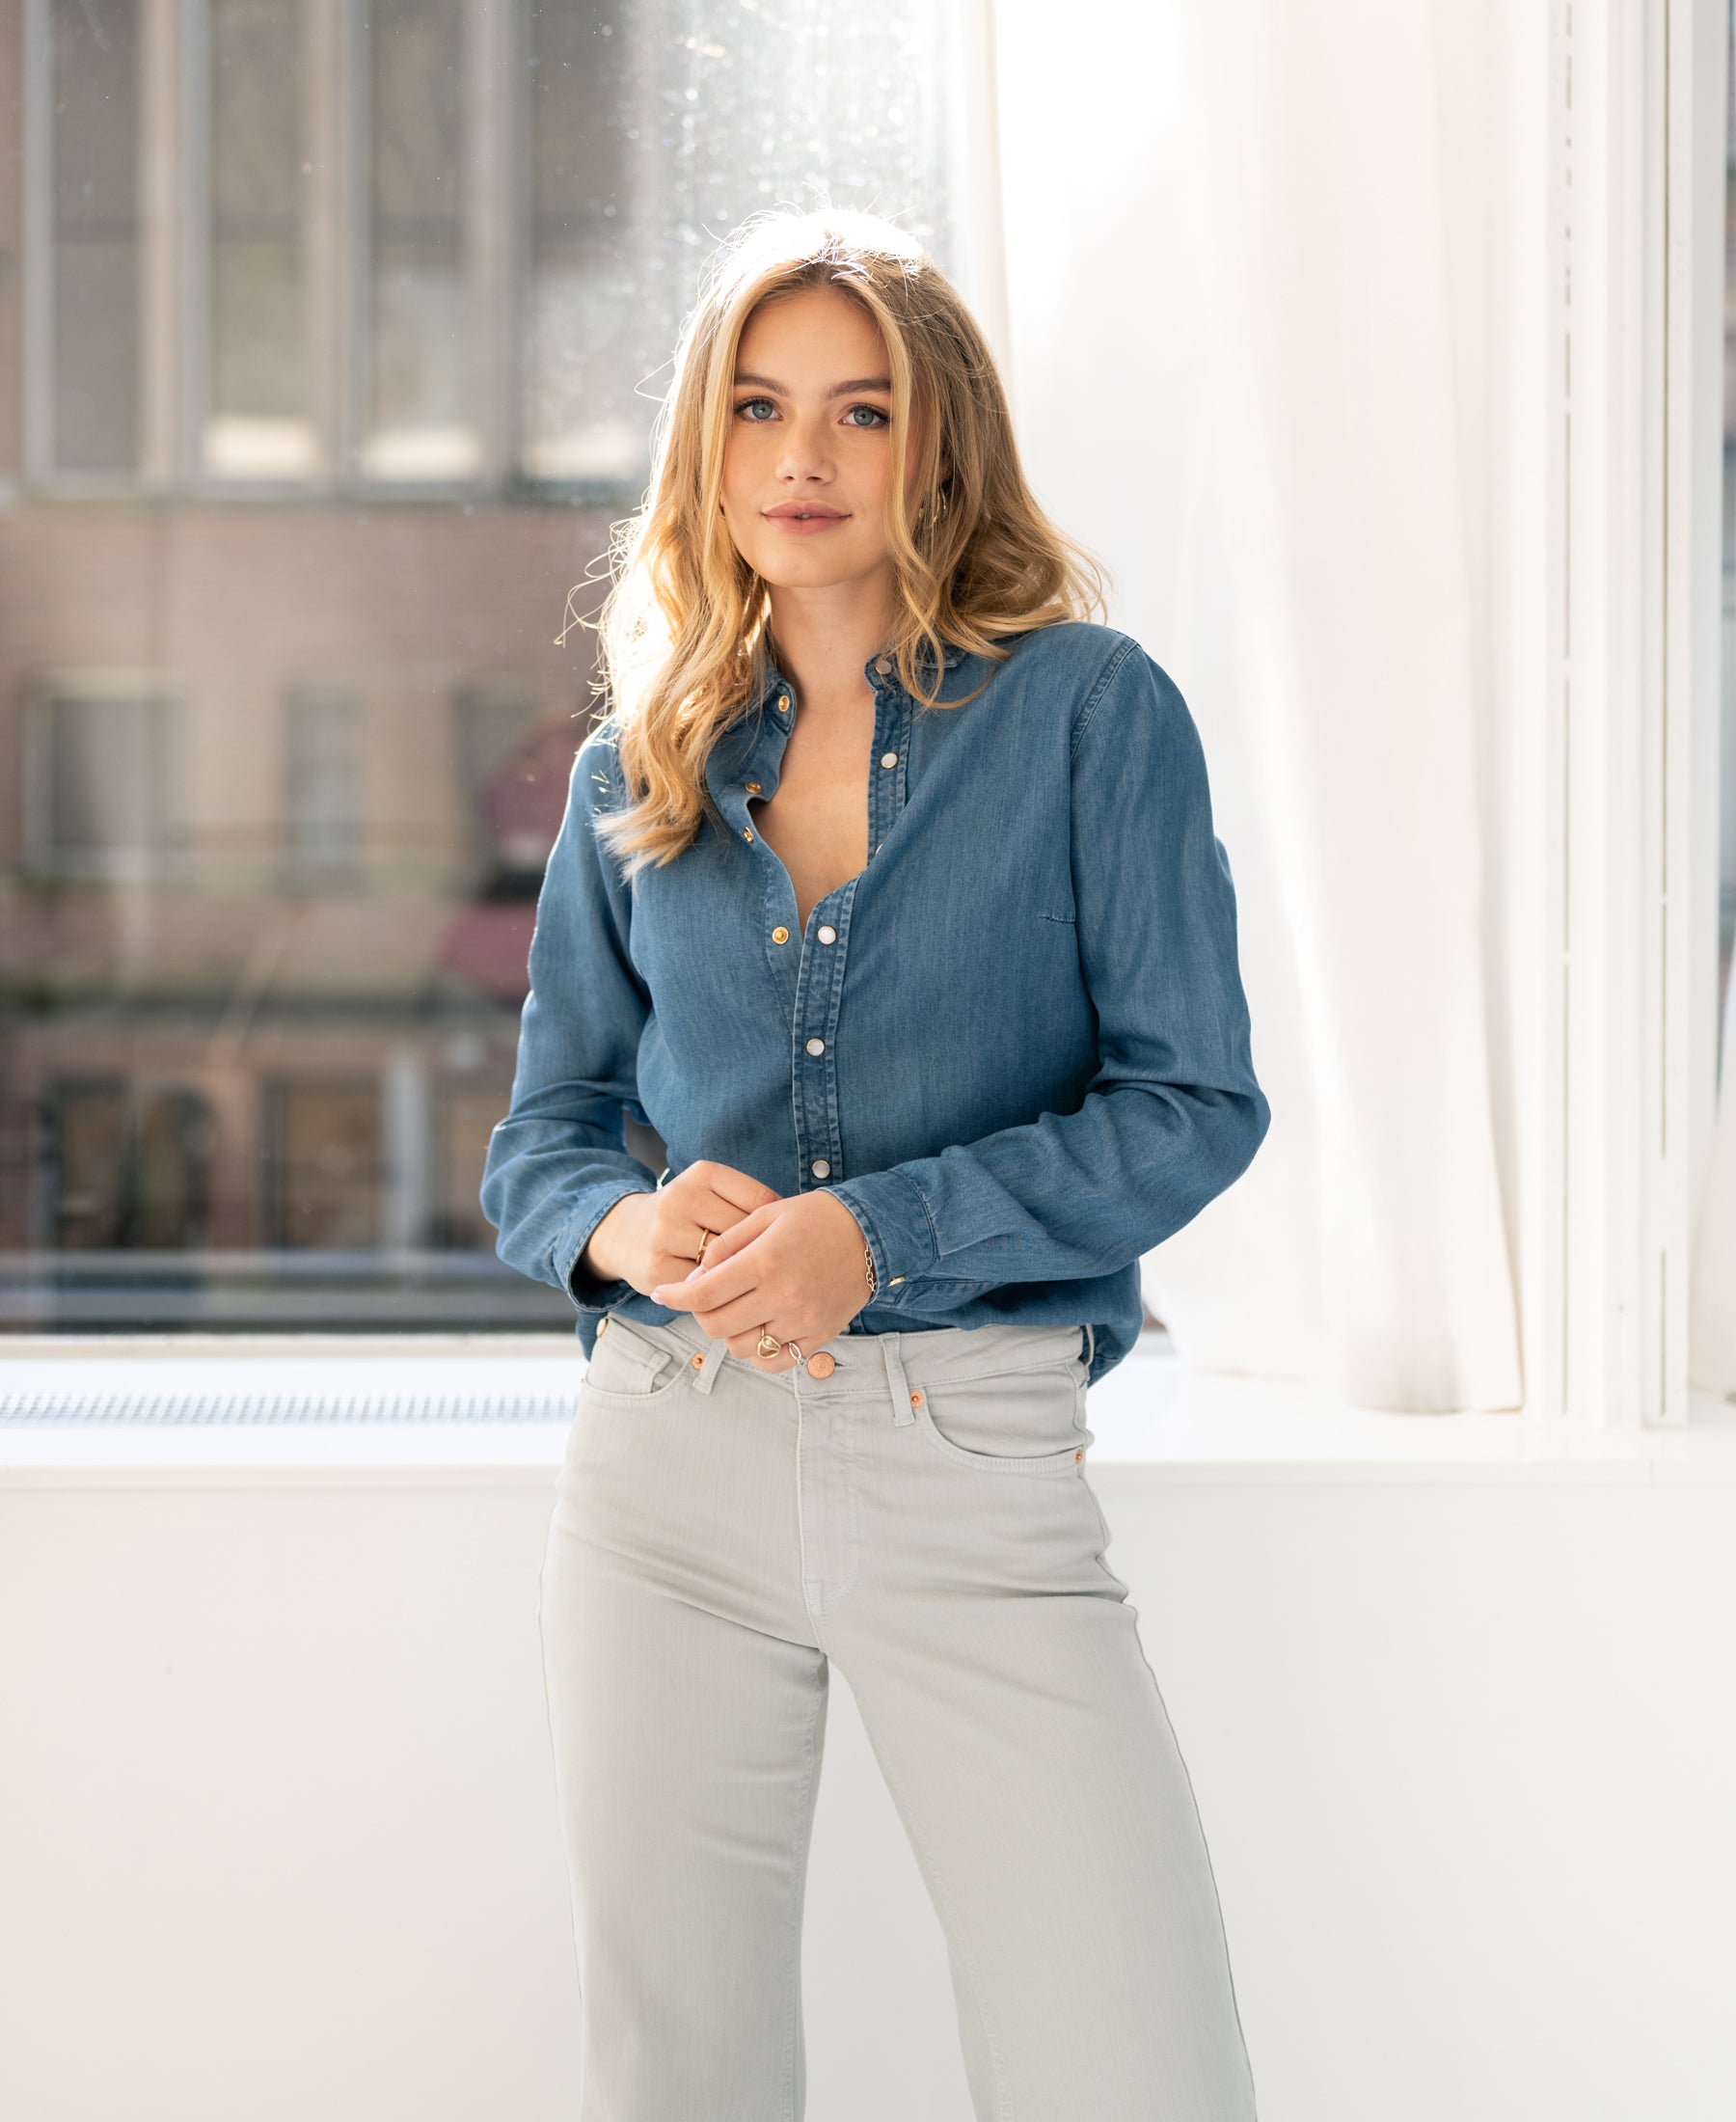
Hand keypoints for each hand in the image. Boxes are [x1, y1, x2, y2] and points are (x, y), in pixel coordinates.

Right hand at [581, 1160, 780, 1297]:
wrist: (626, 1235)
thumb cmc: (688, 1216)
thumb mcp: (713, 1193)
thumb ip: (748, 1203)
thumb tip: (797, 1226)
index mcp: (703, 1174)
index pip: (760, 1201)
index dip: (778, 1225)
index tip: (785, 1240)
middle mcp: (680, 1199)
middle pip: (743, 1234)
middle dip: (760, 1253)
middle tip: (774, 1268)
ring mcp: (666, 1235)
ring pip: (723, 1264)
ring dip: (741, 1276)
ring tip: (753, 1281)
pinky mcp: (657, 1271)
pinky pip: (704, 1289)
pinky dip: (720, 1294)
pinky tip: (729, 1294)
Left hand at [650, 1188, 871, 1371]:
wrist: (873, 1233)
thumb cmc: (815, 1217)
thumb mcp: (765, 1216)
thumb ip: (725, 1247)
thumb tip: (694, 1278)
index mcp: (765, 1262)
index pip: (702, 1294)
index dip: (673, 1296)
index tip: (663, 1292)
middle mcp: (783, 1296)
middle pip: (715, 1325)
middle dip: (698, 1312)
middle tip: (703, 1297)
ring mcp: (802, 1320)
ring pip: (741, 1347)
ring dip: (727, 1331)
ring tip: (735, 1308)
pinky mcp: (818, 1335)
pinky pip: (775, 1360)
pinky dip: (758, 1350)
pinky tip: (757, 1328)